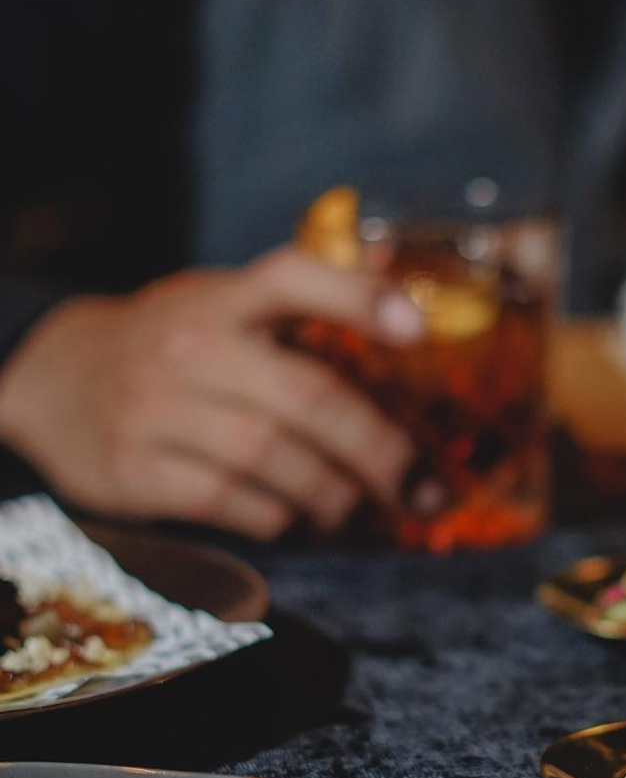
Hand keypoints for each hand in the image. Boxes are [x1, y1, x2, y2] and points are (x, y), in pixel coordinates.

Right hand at [0, 247, 425, 538]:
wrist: (52, 379)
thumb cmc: (171, 342)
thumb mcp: (223, 300)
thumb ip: (306, 294)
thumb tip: (398, 259)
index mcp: (222, 298)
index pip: (293, 278)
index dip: (359, 296)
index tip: (416, 328)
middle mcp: (191, 348)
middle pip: (307, 399)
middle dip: (380, 451)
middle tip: (420, 489)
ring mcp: (157, 410)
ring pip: (275, 460)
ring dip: (334, 494)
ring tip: (355, 506)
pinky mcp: (134, 470)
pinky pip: (231, 502)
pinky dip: (280, 518)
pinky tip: (296, 518)